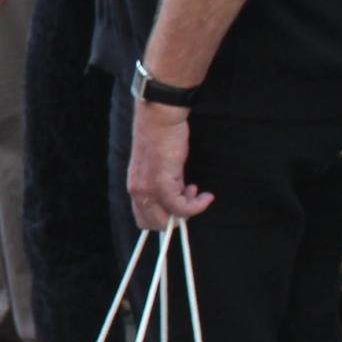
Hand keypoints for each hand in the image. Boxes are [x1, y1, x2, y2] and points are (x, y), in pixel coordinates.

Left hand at [126, 103, 213, 230]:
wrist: (159, 118)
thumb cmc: (162, 136)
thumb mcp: (160, 166)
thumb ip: (166, 183)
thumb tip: (181, 195)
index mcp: (134, 186)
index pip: (143, 218)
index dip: (164, 218)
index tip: (181, 204)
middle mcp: (137, 191)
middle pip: (153, 224)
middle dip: (177, 218)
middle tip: (191, 199)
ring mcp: (147, 189)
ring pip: (167, 220)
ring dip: (188, 212)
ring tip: (197, 192)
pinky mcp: (162, 185)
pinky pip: (181, 208)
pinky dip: (197, 206)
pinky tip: (206, 195)